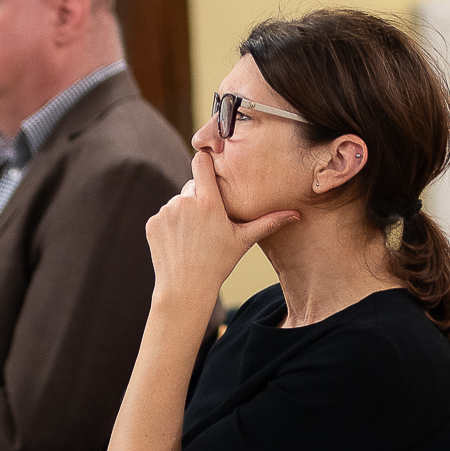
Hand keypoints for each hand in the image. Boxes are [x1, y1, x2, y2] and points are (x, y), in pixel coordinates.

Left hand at [144, 150, 298, 309]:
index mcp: (208, 202)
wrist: (185, 288)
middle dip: (200, 198)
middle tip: (209, 221)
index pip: (201, 161)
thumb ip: (268, 223)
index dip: (206, 162)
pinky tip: (181, 242)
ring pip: (178, 202)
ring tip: (195, 236)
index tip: (211, 168)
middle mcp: (184, 202)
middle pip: (192, 185)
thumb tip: (296, 214)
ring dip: (185, 212)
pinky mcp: (153, 223)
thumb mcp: (243, 241)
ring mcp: (166, 212)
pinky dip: (171, 224)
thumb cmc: (218, 264)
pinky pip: (164, 215)